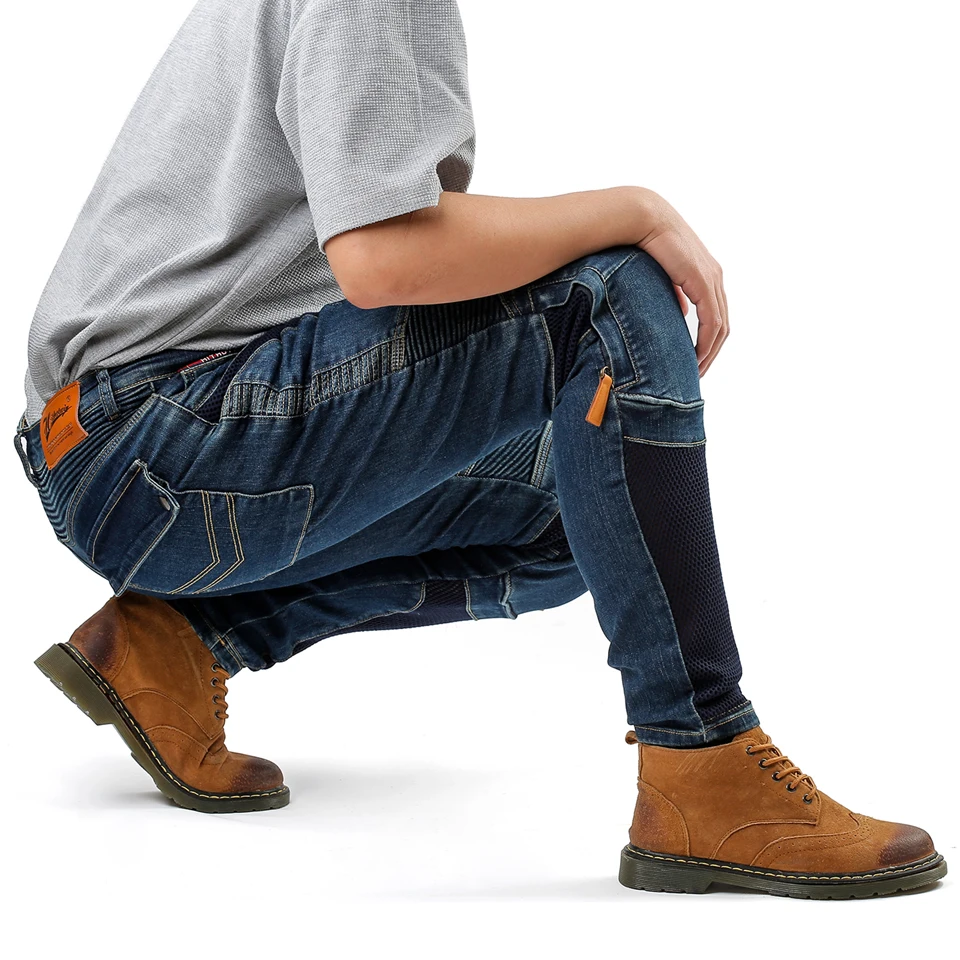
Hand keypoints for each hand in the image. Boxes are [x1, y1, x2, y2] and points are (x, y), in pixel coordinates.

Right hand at [633, 190, 728, 376]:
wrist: (642, 219)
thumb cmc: (645, 243)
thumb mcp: (663, 275)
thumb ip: (676, 294)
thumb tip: (682, 313)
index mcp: (707, 275)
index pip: (717, 316)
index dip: (709, 342)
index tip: (695, 361)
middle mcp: (715, 277)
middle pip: (723, 326)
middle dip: (712, 353)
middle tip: (697, 374)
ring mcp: (712, 279)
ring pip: (721, 327)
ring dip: (710, 353)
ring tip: (695, 371)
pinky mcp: (703, 281)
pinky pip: (712, 321)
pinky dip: (706, 342)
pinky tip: (696, 356)